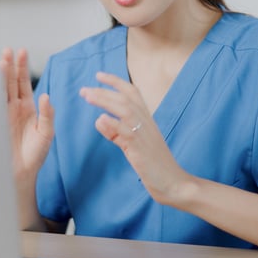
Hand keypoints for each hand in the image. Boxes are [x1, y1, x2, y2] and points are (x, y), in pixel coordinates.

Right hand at [0, 48, 54, 184]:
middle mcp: (13, 108)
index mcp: (27, 108)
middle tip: (7, 51)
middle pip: (10, 82)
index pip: (24, 83)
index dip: (22, 67)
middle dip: (8, 66)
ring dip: (0, 77)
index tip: (21, 52)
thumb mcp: (47, 133)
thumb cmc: (35, 155)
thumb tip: (46, 96)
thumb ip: (47, 114)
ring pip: (0, 91)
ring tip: (0, 62)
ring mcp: (2, 115)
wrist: (20, 174)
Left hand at [79, 72, 189, 204]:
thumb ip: (116, 133)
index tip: (98, 75)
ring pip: (125, 110)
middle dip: (103, 91)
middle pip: (125, 98)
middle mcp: (146, 123)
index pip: (132, 93)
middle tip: (83, 90)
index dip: (116, 82)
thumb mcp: (131, 145)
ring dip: (105, 100)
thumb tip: (100, 119)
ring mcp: (144, 135)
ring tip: (88, 96)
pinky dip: (113, 124)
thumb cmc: (154, 164)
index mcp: (146, 120)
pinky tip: (100, 120)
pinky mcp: (141, 149)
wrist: (174, 182)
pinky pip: (127, 132)